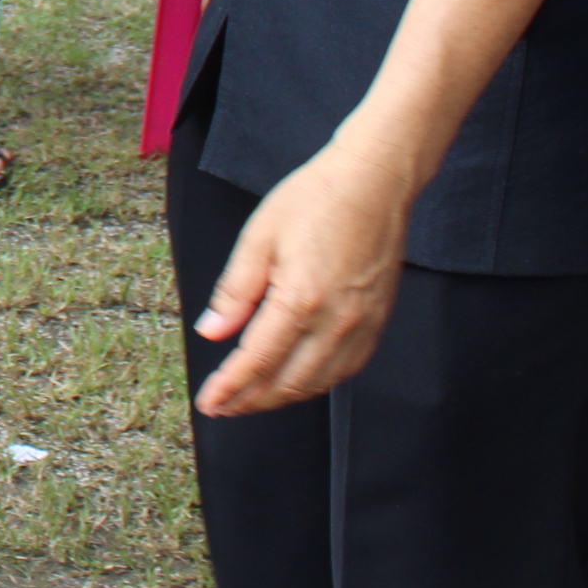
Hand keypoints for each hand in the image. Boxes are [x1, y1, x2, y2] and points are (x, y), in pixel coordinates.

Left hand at [191, 143, 413, 416]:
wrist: (373, 182)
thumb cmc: (315, 200)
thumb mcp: (258, 239)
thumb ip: (235, 293)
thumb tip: (212, 333)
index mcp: (300, 300)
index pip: (257, 362)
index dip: (230, 388)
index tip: (208, 402)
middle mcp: (336, 322)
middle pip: (288, 383)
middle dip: (251, 400)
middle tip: (224, 405)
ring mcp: (362, 325)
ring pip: (319, 383)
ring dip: (282, 396)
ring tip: (252, 397)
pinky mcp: (378, 321)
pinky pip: (346, 368)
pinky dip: (317, 382)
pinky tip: (297, 379)